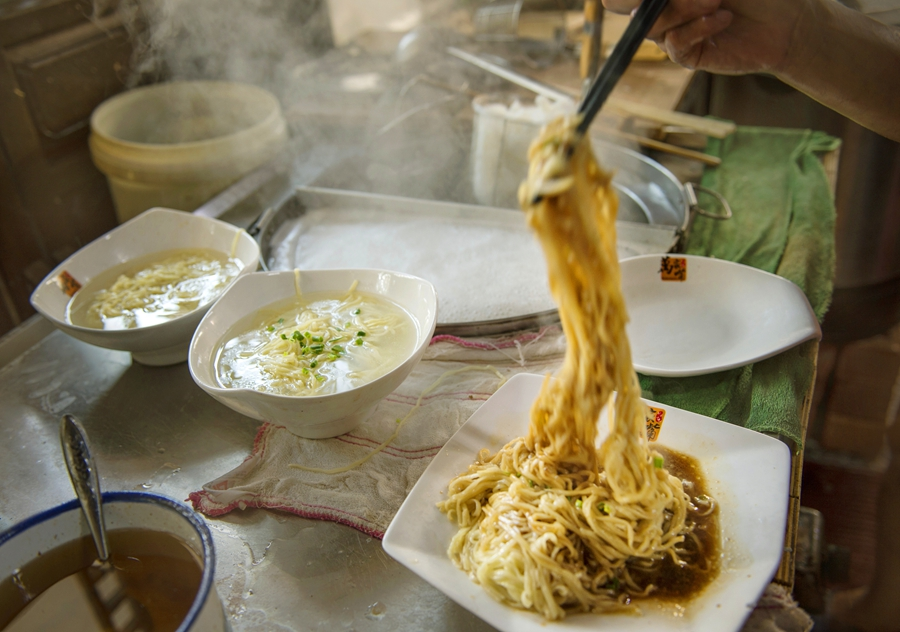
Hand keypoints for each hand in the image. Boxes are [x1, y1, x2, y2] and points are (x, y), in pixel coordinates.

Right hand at [602, 0, 806, 74]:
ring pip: (653, 24)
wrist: (787, 19)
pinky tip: (723, 19)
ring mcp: (672, 33)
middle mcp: (662, 10)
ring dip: (684, 7)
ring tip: (717, 0)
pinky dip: (698, 28)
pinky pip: (675, 44)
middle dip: (653, 0)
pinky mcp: (687, 57)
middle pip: (624, 6)